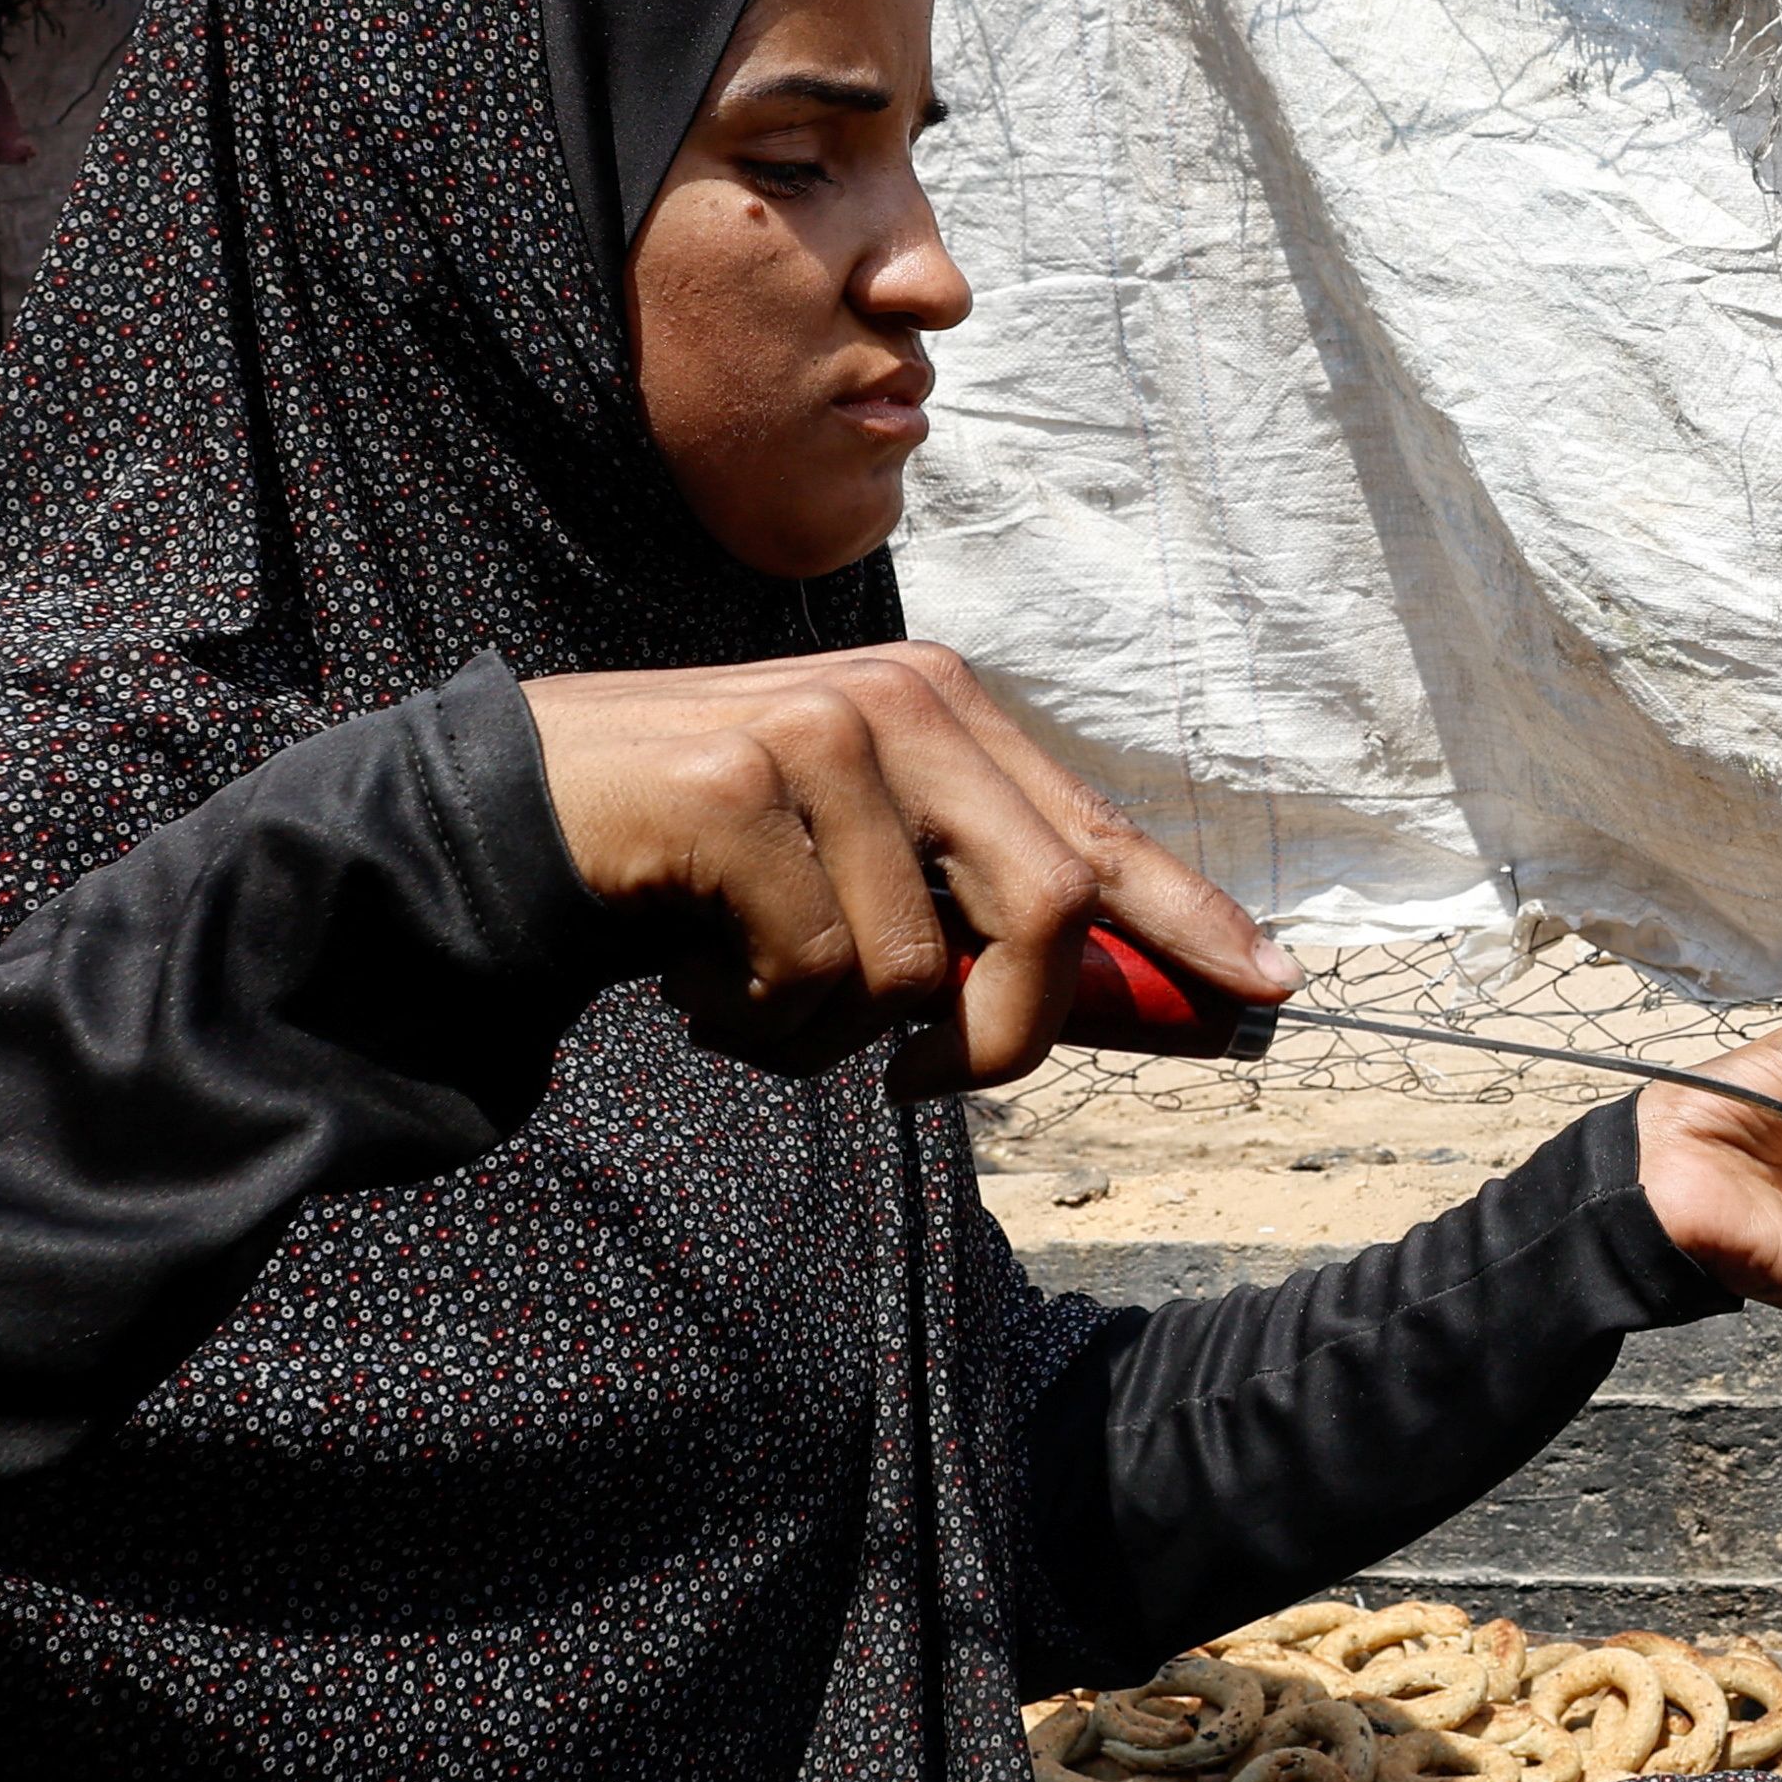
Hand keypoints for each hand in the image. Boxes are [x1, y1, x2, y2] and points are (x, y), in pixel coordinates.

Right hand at [520, 641, 1288, 1089]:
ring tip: (748, 992)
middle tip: (930, 1081)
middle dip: (1008, 1033)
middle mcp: (899, 700)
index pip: (1100, 829)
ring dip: (830, 1038)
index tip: (1269, 985)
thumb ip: (965, 902)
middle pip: (1050, 905)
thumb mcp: (852, 859)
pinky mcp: (735, 791)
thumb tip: (1108, 999)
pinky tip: (697, 981)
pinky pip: (811, 976)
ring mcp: (818, 734)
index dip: (1190, 918)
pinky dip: (756, 1024)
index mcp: (945, 708)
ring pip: (915, 969)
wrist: (512, 811)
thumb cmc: (699, 859)